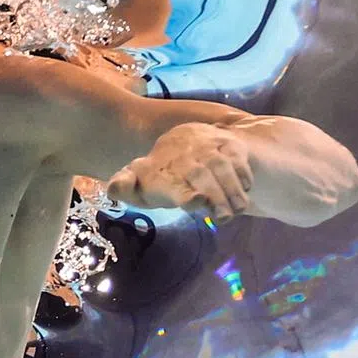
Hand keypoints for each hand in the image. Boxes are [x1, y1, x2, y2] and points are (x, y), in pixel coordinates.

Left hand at [106, 122, 253, 221]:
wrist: (186, 139)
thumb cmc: (160, 175)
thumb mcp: (140, 185)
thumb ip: (125, 188)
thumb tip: (112, 189)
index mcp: (158, 168)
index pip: (169, 180)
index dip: (183, 193)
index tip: (196, 202)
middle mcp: (182, 154)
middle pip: (200, 175)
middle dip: (215, 197)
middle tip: (222, 218)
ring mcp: (206, 145)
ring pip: (222, 166)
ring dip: (232, 190)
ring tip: (236, 210)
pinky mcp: (227, 142)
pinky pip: (239, 157)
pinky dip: (244, 175)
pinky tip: (245, 191)